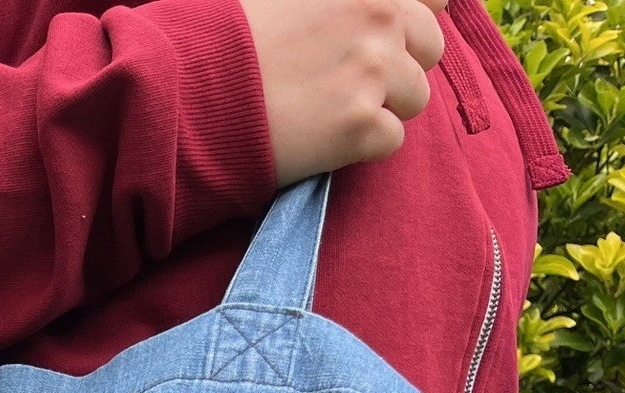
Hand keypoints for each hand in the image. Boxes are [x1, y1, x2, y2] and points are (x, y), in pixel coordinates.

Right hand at [238, 0, 447, 184]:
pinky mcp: (361, 126)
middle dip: (401, 66)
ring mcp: (373, 72)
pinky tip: (325, 138)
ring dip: (383, 108)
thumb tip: (392, 10)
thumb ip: (341, 3)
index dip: (412, 19)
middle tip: (353, 83)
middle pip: (431, 47)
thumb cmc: (230, 39)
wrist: (193, 93)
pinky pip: (392, 140)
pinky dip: (363, 147)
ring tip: (333, 112)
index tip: (389, 38)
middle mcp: (378, 16)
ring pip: (416, 97)